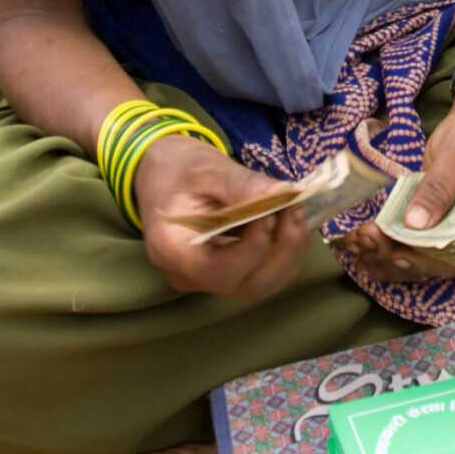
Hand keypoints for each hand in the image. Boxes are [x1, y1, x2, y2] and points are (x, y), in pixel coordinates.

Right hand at [134, 135, 310, 300]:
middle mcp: (187, 275)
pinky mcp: (223, 273)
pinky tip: (288, 223)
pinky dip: (283, 254)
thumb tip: (283, 195)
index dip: (254, 246)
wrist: (160, 172)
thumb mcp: (207, 168)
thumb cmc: (177, 168)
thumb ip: (242, 184)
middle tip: (293, 209)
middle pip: (246, 286)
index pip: (219, 271)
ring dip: (288, 253)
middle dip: (282, 250)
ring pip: (259, 285)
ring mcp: (205, 279)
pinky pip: (260, 275)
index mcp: (172, 250)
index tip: (273, 209)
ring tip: (294, 212)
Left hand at [332, 103, 454, 283]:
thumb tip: (416, 224)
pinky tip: (360, 253)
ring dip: (383, 256)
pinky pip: (409, 247)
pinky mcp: (432, 228)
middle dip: (394, 255)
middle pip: (432, 261)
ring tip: (353, 243)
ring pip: (416, 258)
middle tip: (364, 238)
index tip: (396, 254)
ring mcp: (450, 235)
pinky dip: (384, 251)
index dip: (426, 261)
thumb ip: (439, 188)